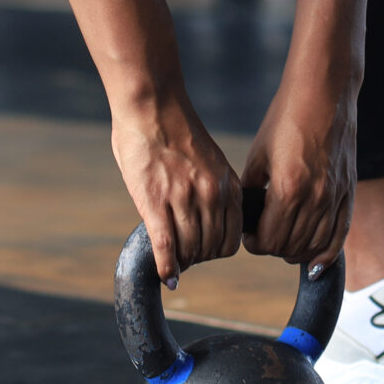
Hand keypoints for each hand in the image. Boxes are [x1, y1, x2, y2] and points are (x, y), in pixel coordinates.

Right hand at [111, 90, 241, 286]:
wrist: (152, 106)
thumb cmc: (174, 130)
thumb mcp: (209, 160)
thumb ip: (212, 188)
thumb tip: (206, 217)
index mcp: (227, 184)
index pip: (231, 238)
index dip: (217, 251)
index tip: (204, 251)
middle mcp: (211, 195)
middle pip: (211, 249)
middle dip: (198, 258)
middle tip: (185, 258)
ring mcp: (184, 200)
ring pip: (189, 251)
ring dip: (181, 262)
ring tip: (172, 261)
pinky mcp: (155, 203)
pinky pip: (166, 247)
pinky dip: (166, 267)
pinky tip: (164, 277)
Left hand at [239, 74, 356, 266]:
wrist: (324, 92)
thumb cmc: (286, 118)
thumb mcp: (259, 155)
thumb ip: (253, 192)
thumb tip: (246, 220)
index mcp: (288, 188)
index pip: (268, 241)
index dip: (254, 242)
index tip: (249, 233)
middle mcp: (315, 197)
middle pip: (291, 247)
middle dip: (272, 247)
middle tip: (264, 234)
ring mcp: (336, 196)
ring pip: (315, 247)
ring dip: (296, 251)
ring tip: (285, 239)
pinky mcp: (349, 192)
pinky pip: (340, 236)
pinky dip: (326, 254)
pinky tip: (315, 262)